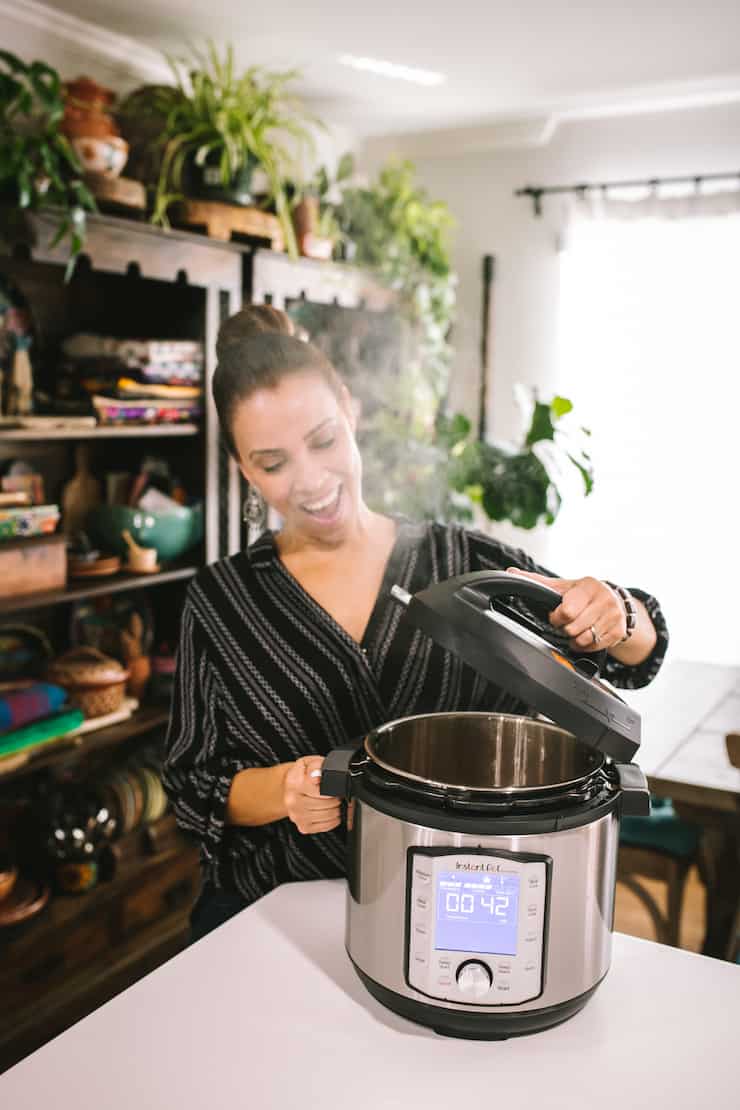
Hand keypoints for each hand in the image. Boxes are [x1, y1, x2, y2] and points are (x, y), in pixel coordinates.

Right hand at [283, 756, 341, 833]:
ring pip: (328, 816)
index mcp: (294, 783)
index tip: (333, 787)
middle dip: (335, 798)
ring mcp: (297, 816)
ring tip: (331, 801)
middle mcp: (292, 801)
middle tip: (334, 794)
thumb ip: (316, 765)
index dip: (332, 789)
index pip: (321, 791)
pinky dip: (333, 819)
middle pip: (326, 804)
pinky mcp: (303, 827)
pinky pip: (326, 826)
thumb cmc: (302, 774)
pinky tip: (329, 811)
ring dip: (335, 809)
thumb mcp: (309, 762)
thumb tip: (317, 775)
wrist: (290, 788)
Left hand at [506, 568, 625, 651]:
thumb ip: (537, 581)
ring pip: (583, 639)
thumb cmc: (583, 594)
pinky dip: (585, 645)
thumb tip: (511, 571)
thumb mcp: (563, 586)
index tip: (557, 614)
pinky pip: (594, 647)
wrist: (613, 600)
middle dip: (565, 628)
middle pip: (573, 628)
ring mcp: (614, 616)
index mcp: (588, 586)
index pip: (567, 611)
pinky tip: (586, 634)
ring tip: (576, 628)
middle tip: (567, 622)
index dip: (556, 617)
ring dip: (574, 638)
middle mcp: (604, 600)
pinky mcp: (619, 632)